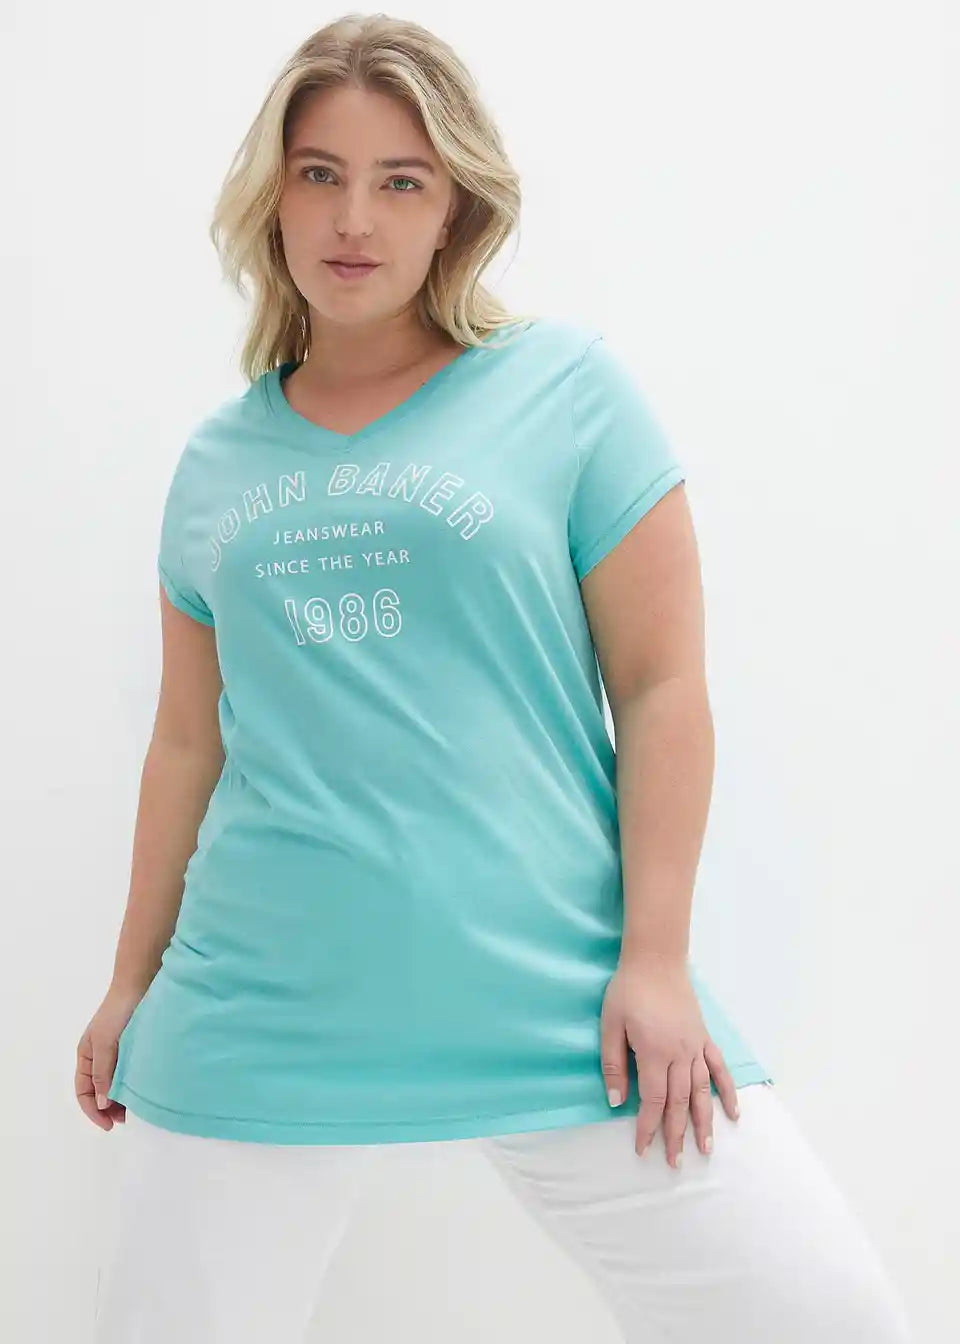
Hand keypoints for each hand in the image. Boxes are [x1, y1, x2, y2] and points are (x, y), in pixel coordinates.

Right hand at [75, 983, 143, 1130]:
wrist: (140, 984)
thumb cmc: (118, 1012)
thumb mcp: (105, 1044)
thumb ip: (103, 1073)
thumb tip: (103, 1104)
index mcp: (86, 1056)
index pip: (83, 1092)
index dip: (93, 1111)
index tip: (109, 1125)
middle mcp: (99, 1056)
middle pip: (99, 1090)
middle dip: (108, 1108)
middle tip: (126, 1119)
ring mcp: (117, 1052)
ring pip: (114, 1083)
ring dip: (121, 1098)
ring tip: (135, 1108)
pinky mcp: (133, 1047)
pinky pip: (128, 1072)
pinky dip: (132, 1084)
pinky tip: (142, 1090)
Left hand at [599, 952, 739, 1166]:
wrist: (656, 960)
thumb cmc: (628, 991)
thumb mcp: (610, 1024)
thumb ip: (613, 1063)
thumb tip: (615, 1101)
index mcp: (654, 1053)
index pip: (652, 1101)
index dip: (647, 1127)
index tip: (643, 1149)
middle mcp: (680, 1055)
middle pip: (679, 1103)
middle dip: (676, 1135)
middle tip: (675, 1163)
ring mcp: (696, 1046)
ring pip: (702, 1092)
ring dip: (704, 1123)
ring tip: (706, 1150)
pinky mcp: (704, 1038)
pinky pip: (719, 1068)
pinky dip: (728, 1091)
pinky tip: (734, 1113)